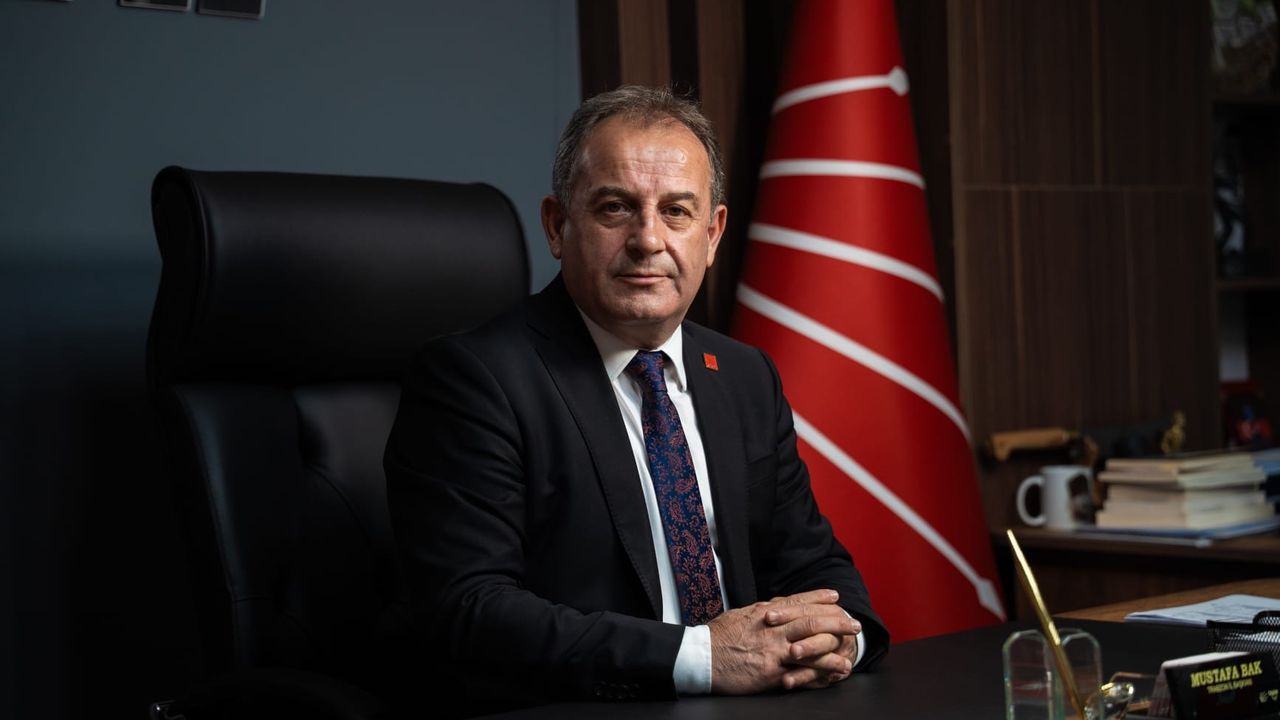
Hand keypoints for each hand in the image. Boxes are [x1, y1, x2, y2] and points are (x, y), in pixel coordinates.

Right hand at [707, 589, 859, 694]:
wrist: (700, 658)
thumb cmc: (716, 637)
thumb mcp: (740, 616)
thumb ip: (761, 611)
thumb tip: (776, 606)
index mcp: (764, 612)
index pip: (797, 601)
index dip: (818, 598)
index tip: (835, 597)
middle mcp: (772, 628)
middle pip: (811, 620)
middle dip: (836, 620)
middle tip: (853, 622)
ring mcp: (773, 650)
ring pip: (812, 644)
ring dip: (836, 646)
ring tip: (852, 649)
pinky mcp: (772, 672)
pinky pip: (802, 671)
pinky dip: (822, 671)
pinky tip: (835, 672)